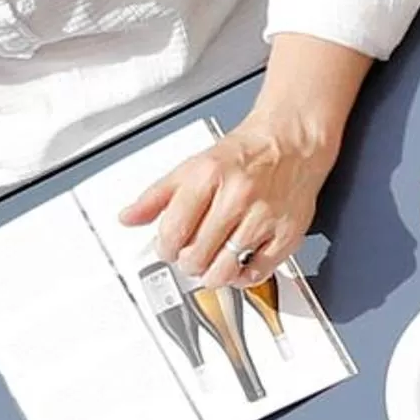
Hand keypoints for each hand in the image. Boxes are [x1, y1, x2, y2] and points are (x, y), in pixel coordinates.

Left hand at [117, 108, 331, 286]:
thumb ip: (157, 195)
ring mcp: (264, 217)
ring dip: (211, 275)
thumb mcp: (192, 167)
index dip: (164, 248)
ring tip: (211, 262)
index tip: (168, 249)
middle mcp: (237, 196)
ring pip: (224, 270)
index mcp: (208, 176)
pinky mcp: (287, 234)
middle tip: (190, 255)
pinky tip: (237, 265)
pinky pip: (257, 273)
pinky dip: (242, 277)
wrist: (291, 141)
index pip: (173, 232)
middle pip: (196, 256)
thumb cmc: (242, 156)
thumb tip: (128, 218)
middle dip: (187, 263)